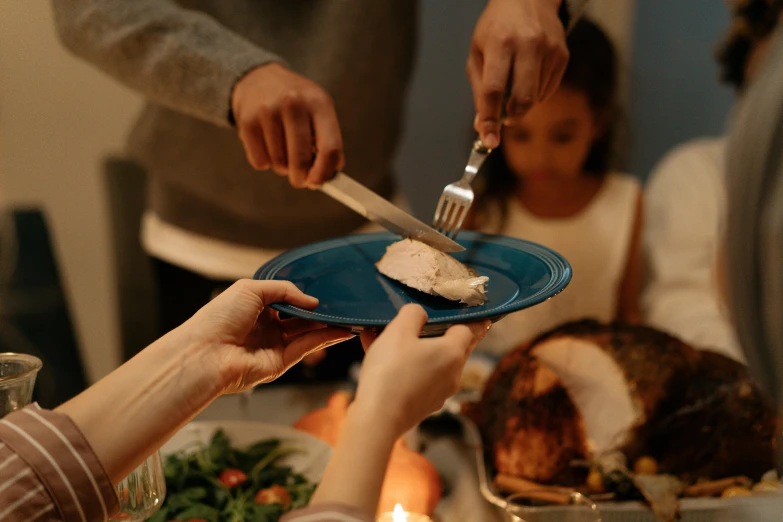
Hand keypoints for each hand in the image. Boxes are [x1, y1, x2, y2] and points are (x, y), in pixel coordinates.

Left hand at [184, 280, 353, 392]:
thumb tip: (312, 302)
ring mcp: (274, 345)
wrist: (206, 352)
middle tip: (341, 305)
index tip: (324, 292)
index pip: (286, 300)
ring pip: (307, 333)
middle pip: (300, 318)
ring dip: (328, 325)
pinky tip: (341, 330)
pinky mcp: (280, 363)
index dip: (303, 296)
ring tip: (349, 317)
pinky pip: (306, 347)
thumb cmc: (220, 317)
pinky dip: (325, 339)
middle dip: (320, 312)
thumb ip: (285, 290)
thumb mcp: (251, 289)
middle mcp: (266, 327)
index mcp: (255, 308)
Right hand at [232, 63, 344, 187]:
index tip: (318, 183)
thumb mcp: (319, 111)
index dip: (325, 172)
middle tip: (299, 180)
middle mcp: (294, 104)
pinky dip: (265, 162)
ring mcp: (269, 111)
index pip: (329, 147)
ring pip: (279, 163)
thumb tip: (330, 174)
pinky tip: (267, 145)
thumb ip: (328, 141)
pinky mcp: (248, 121)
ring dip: (282, 166)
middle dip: (301, 178)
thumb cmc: (296, 103)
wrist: (258, 78)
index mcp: (319, 103)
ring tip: (282, 150)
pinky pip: (260, 161)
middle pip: (301, 159)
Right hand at [354, 305, 489, 437]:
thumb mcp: (398, 331)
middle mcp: (453, 374)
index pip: (472, 329)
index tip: (482, 314)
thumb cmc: (391, 371)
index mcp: (453, 353)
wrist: (377, 419)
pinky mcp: (424, 405)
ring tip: (392, 336)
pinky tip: (381, 358)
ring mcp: (440, 393)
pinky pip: (420, 377)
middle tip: (444, 322)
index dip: (474, 319)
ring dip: (420, 349)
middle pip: (456, 347)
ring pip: (434, 362)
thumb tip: (420, 314)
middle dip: (448, 334)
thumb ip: (413, 314)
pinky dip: (408, 365)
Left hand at [468, 0, 567, 147]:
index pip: (493, 89)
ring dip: (522, 103)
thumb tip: (483, 125)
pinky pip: (548, 90)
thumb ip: (479, 90)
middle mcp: (527, 45)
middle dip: (512, 116)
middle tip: (504, 117)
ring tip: (515, 83)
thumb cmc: (496, 28)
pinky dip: (535, 94)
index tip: (489, 139)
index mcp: (500, 43)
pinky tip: (528, 76)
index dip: (490, 118)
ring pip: (536, 98)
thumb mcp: (477, 54)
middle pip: (522, 98)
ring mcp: (549, 50)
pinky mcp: (562, 55)